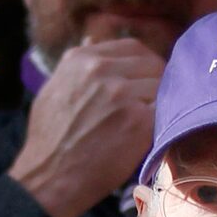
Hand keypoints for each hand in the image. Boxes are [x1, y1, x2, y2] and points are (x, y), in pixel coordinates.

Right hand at [7, 37, 163, 216]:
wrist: (51, 176)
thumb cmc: (50, 138)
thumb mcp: (54, 88)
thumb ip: (77, 65)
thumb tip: (93, 40)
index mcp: (81, 58)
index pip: (133, 47)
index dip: (146, 64)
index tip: (149, 79)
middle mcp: (101, 70)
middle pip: (153, 65)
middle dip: (160, 82)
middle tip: (158, 102)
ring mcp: (122, 93)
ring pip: (162, 87)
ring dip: (163, 102)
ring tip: (154, 119)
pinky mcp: (139, 120)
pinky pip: (166, 111)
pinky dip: (166, 119)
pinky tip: (157, 131)